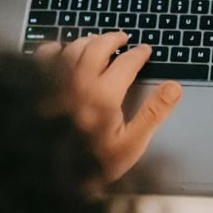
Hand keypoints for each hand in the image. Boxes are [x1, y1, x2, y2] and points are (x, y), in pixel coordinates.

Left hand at [37, 32, 181, 180]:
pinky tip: (60, 49)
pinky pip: (44, 57)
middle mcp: (78, 81)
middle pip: (98, 46)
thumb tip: (174, 87)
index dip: (139, 54)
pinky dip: (55, 49)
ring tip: (97, 41)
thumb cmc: (93, 163)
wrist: (50, 175)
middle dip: (114, 39)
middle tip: (123, 38)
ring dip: (88, 40)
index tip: (145, 50)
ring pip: (73, 48)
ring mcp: (55, 82)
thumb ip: (154, 113)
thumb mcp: (131, 144)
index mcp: (104, 94)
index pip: (126, 62)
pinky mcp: (38, 87)